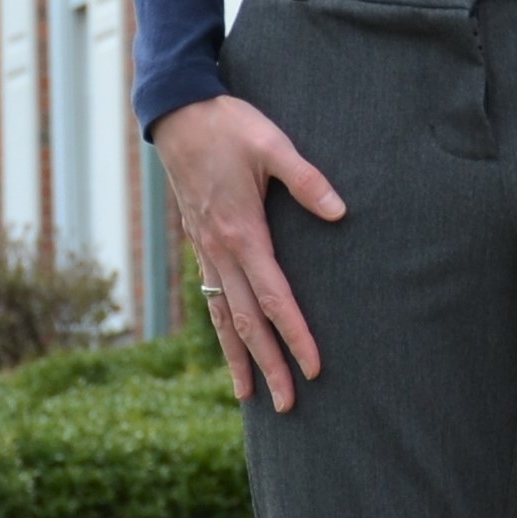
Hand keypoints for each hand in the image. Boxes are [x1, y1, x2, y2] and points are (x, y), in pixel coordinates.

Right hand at [152, 94, 346, 409]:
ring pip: (223, 316)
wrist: (177, 112)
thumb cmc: (227, 125)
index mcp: (243, 232)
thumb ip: (305, 179)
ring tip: (249, 395)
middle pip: (247, 321)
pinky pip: (211, 297)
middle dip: (268, 365)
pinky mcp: (200, 242)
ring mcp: (206, 249)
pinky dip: (221, 328)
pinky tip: (229, 342)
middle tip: (288, 405)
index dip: (295, 335)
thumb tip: (339, 212)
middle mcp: (221, 250)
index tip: (314, 368)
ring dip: (239, 357)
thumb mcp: (271, 143)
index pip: (274, 298)